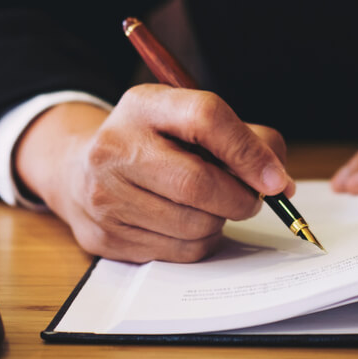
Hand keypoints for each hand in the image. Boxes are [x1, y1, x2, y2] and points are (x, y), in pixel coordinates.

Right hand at [15, 85, 294, 262]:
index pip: (205, 118)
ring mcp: (105, 196)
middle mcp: (115, 148)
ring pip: (194, 225)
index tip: (276, 179)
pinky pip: (179, 252)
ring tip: (211, 206)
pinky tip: (188, 223)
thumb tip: (278, 181)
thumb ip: (242, 138)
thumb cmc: (153, 143)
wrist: (78, 170)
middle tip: (252, 199)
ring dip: (220, 222)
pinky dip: (199, 242)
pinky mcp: (105, 237)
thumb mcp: (188, 120)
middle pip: (198, 183)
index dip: (249, 151)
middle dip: (241, 198)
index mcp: (143, 106)